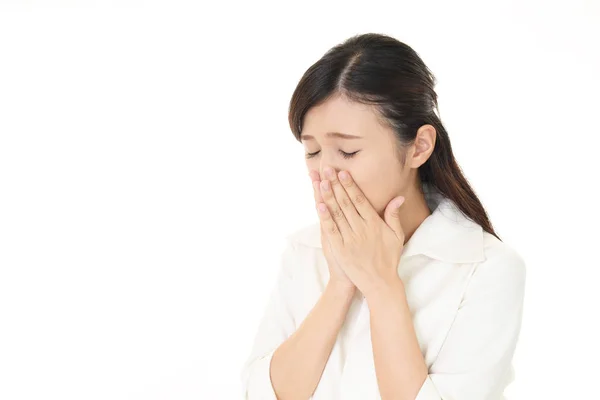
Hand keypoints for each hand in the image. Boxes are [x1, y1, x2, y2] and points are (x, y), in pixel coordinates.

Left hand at [315, 166, 405, 297]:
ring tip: (321, 182)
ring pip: (337, 213)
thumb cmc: (389, 259)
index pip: (360, 199)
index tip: (343, 172)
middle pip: (346, 202)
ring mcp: (350, 239)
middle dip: (336, 185)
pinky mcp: (341, 249)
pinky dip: (325, 217)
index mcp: (374, 223)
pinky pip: (332, 230)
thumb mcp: (396, 236)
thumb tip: (398, 197)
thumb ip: (394, 216)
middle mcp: (362, 228)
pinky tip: (320, 205)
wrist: (380, 283)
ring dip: (328, 196)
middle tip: (327, 169)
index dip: (350, 185)